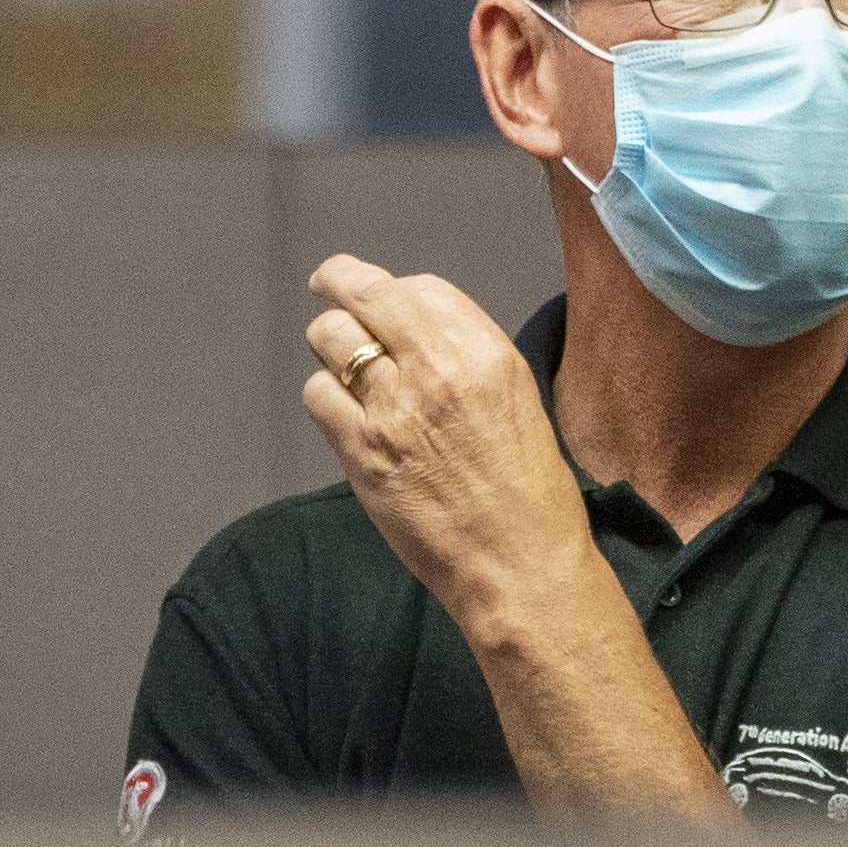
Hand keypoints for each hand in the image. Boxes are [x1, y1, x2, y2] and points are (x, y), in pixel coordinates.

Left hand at [306, 257, 597, 637]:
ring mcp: (392, 411)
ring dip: (331, 344)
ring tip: (343, 360)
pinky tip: (344, 410)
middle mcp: (435, 370)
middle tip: (327, 285)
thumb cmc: (529, 486)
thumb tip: (411, 327)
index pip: (414, 287)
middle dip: (337, 284)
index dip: (382, 282)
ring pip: (329, 339)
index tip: (364, 283)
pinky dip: (326, 395)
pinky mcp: (361, 454)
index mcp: (483, 352)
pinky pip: (318, 395)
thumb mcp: (516, 394)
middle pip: (362, 297)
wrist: (518, 564)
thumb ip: (465, 352)